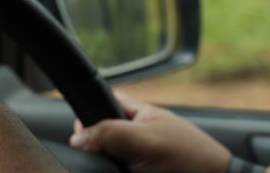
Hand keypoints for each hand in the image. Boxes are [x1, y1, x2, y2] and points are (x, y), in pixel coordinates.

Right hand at [69, 93, 231, 172]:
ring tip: (116, 168)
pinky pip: (117, 171)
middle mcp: (138, 135)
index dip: (89, 112)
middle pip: (102, 136)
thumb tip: (78, 136)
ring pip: (109, 160)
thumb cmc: (190, 158)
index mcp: (139, 114)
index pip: (105, 103)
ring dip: (104, 166)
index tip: (78, 131)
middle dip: (95, 147)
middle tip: (97, 156)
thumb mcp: (146, 140)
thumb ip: (111, 133)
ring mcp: (140, 159)